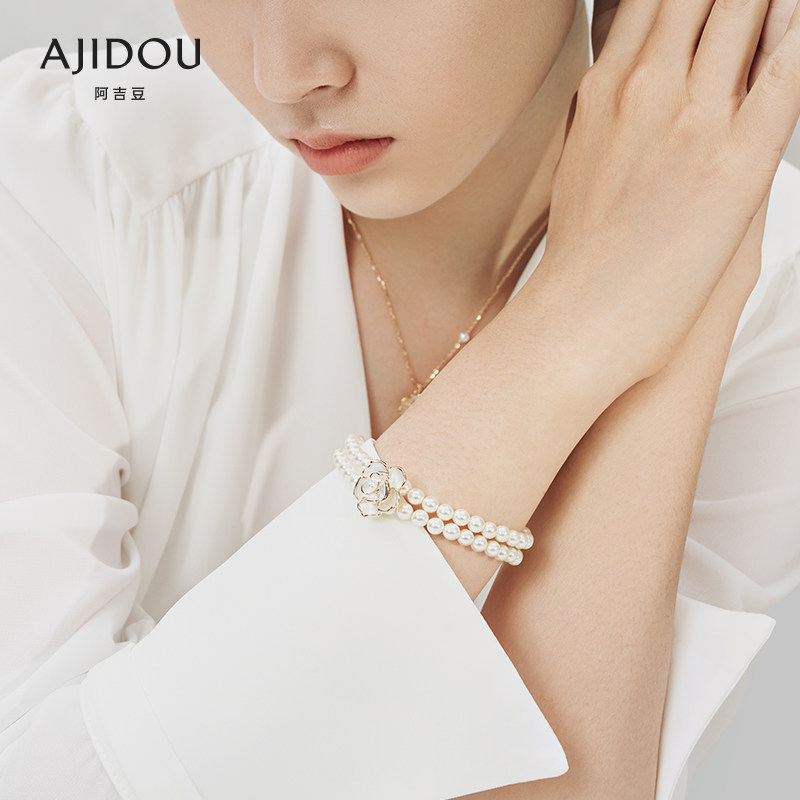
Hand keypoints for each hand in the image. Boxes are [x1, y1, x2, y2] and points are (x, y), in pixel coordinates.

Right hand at [540, 0, 799, 385]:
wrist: (576, 325)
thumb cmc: (579, 262)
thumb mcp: (580, 169)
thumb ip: (611, 116)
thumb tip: (628, 93)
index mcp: (602, 90)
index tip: (700, 5)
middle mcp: (643, 87)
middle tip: (741, 11)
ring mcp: (690, 118)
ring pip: (747, 9)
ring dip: (764, 7)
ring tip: (773, 15)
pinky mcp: (739, 159)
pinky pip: (789, 68)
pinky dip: (799, 38)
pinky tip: (798, 28)